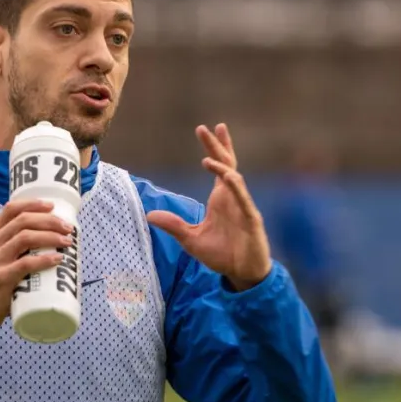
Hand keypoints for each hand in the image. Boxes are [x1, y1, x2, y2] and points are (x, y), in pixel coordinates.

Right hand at [0, 199, 73, 348]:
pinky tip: (57, 260)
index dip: (33, 204)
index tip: (52, 205)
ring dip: (50, 237)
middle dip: (49, 221)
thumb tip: (55, 244)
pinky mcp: (0, 279)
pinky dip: (44, 260)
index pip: (11, 210)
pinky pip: (24, 264)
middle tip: (67, 228)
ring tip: (67, 242)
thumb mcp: (0, 261)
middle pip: (23, 221)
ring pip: (25, 237)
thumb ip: (19, 251)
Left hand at [147, 123, 272, 290]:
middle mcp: (232, 197)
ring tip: (208, 158)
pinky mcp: (251, 218)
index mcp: (221, 198)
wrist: (243, 273)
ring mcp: (243, 206)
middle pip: (226, 164)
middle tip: (206, 128)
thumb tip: (149, 215)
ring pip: (235, 178)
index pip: (218, 166)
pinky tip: (227, 176)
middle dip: (217, 146)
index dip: (212, 148)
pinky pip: (243, 198)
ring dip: (223, 166)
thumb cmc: (222, 255)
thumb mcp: (191, 240)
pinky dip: (235, 186)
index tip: (204, 130)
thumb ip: (174, 225)